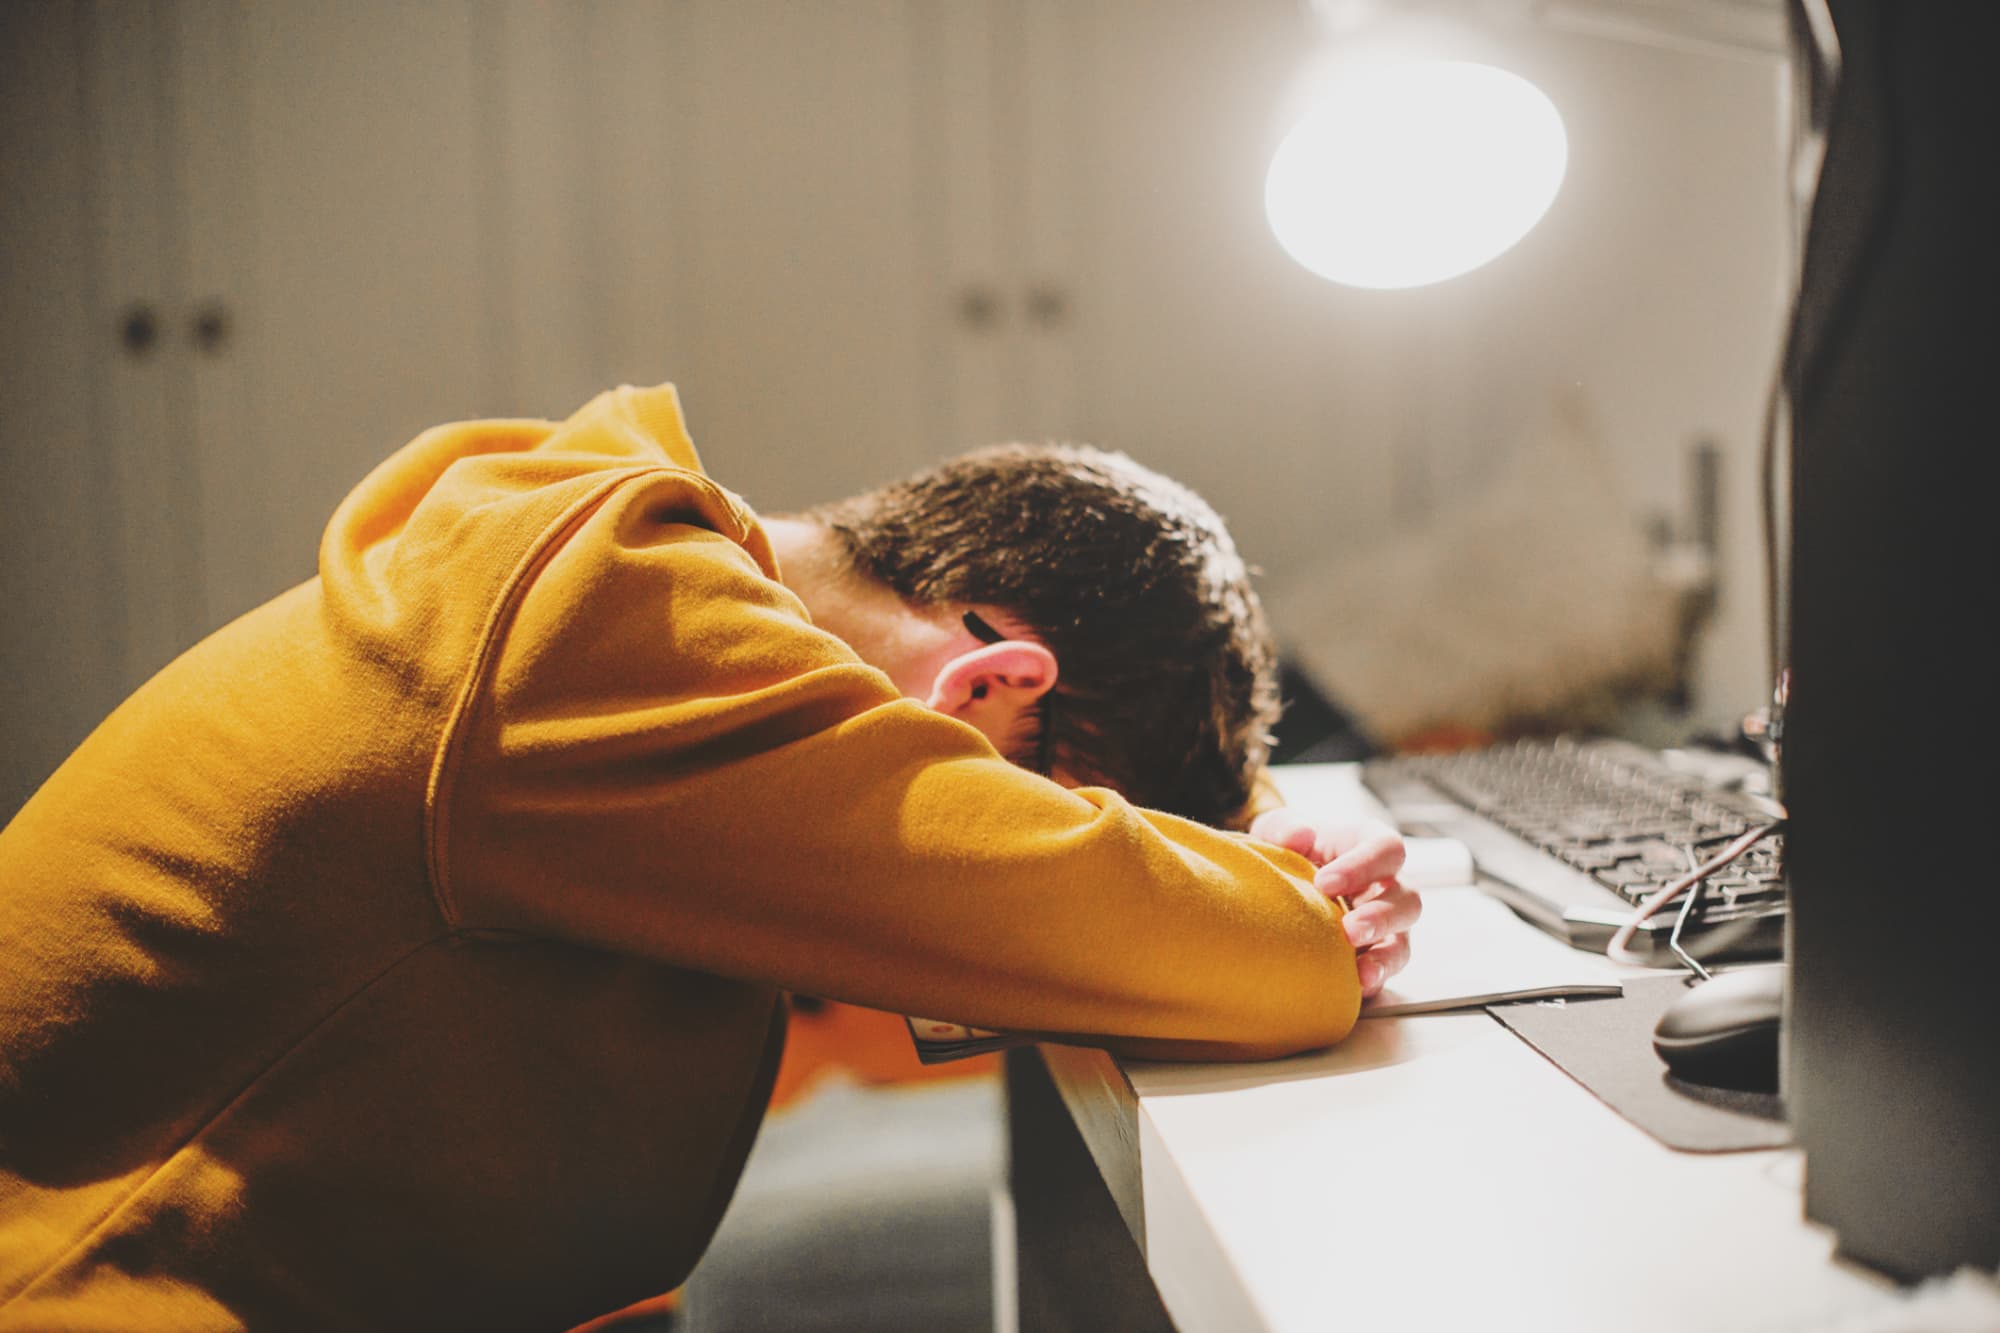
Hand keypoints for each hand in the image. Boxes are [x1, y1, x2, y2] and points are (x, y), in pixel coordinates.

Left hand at [1249, 807, 1420, 997]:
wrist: (1280, 881)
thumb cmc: (1287, 848)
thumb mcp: (1277, 829)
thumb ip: (1283, 827)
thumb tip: (1299, 834)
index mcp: (1369, 845)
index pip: (1386, 849)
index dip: (1363, 865)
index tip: (1325, 882)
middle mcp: (1387, 885)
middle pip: (1408, 899)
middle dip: (1381, 916)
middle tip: (1349, 929)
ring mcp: (1386, 924)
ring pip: (1404, 940)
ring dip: (1385, 956)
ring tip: (1360, 971)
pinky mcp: (1374, 955)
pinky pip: (1385, 971)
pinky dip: (1373, 979)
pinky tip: (1354, 988)